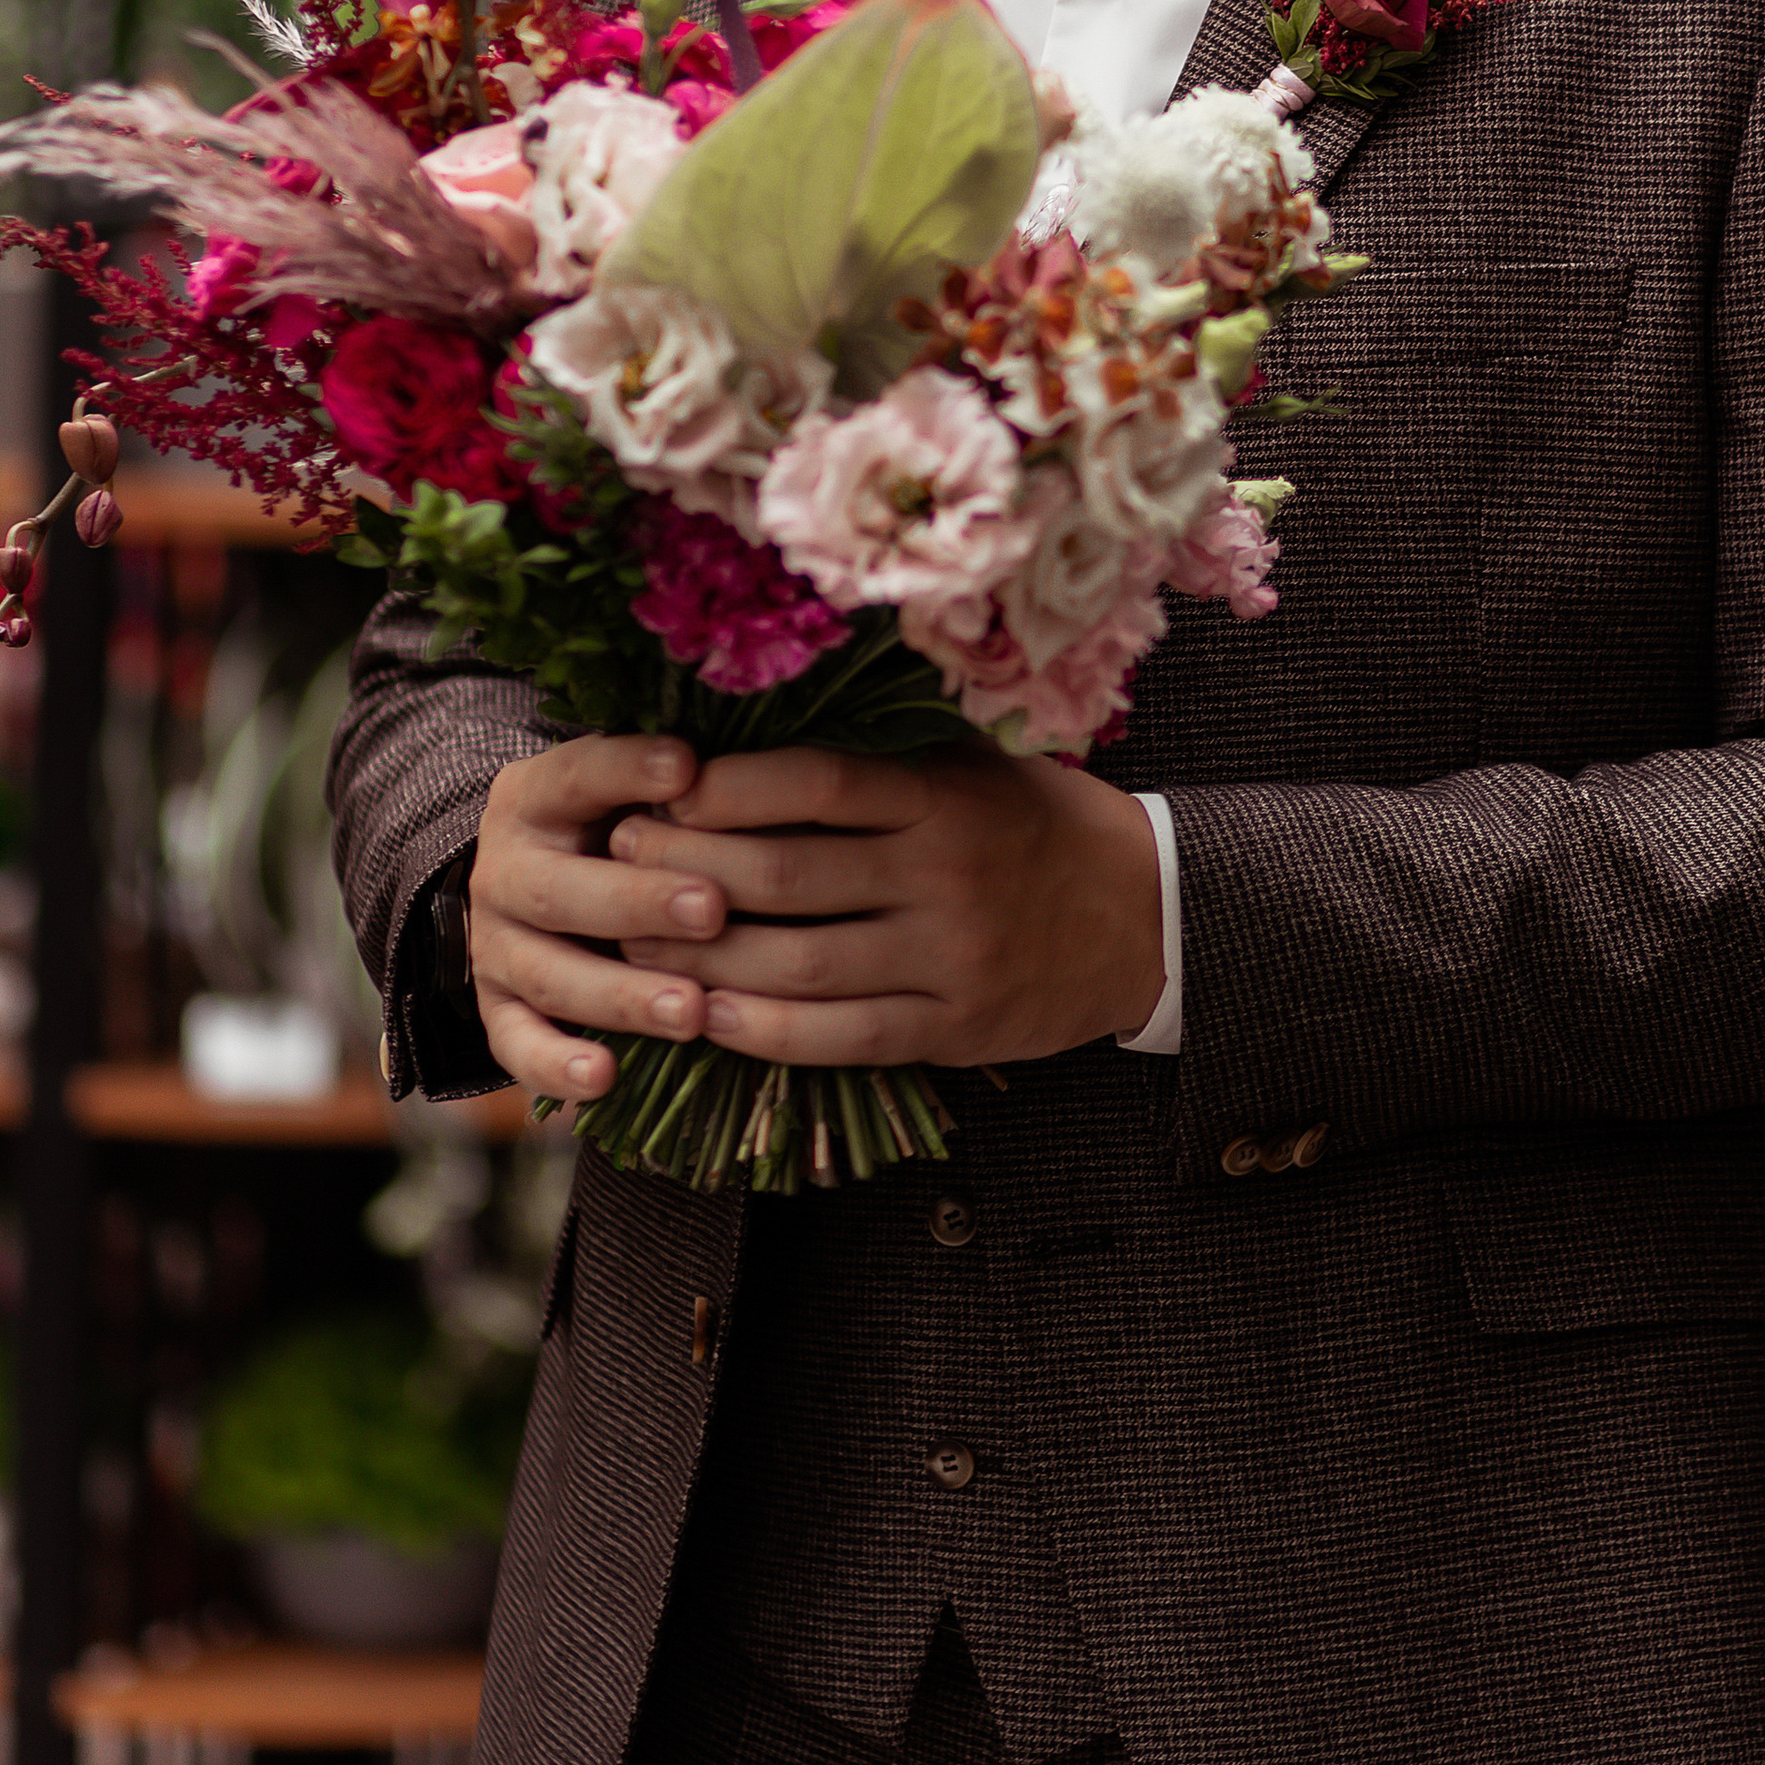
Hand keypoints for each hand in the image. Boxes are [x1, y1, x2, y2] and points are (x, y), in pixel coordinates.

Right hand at [470, 732, 717, 1099]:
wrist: (534, 887)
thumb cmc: (619, 827)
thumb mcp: (632, 790)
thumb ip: (678, 781)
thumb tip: (754, 762)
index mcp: (535, 797)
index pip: (576, 774)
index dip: (627, 770)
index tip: (688, 766)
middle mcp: (504, 871)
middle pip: (561, 889)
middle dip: (638, 901)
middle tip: (712, 909)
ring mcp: (495, 946)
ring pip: (549, 974)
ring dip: (620, 994)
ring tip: (691, 1011)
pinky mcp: (496, 1011)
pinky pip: (517, 1046)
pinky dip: (556, 1066)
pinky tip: (605, 1078)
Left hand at [607, 745, 1165, 1069]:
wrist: (1146, 914)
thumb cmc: (1032, 822)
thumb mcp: (973, 762)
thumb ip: (879, 753)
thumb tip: (743, 727)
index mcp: (945, 795)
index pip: (819, 783)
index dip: (727, 787)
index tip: (657, 783)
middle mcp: (946, 874)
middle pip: (788, 875)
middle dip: (687, 869)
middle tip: (619, 857)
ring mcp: (951, 958)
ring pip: (798, 965)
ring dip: (701, 959)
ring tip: (633, 943)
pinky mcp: (953, 1028)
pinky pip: (840, 1037)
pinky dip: (763, 1032)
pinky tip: (707, 1018)